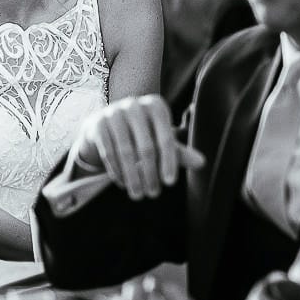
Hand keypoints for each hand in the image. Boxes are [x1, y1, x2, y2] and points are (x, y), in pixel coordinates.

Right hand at [69, 96, 203, 199]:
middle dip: (150, 174)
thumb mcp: (160, 138)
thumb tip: (202, 163)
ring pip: (126, 152)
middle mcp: (135, 105)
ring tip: (138, 194)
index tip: (170, 183)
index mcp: (156, 106)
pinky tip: (123, 184)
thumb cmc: (142, 132)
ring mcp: (113, 112)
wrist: (106, 123)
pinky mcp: (97, 124)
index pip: (166, 139)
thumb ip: (179, 151)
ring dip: (133, 177)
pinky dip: (117, 171)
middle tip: (153, 194)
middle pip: (146, 147)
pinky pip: (109, 152)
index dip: (169, 162)